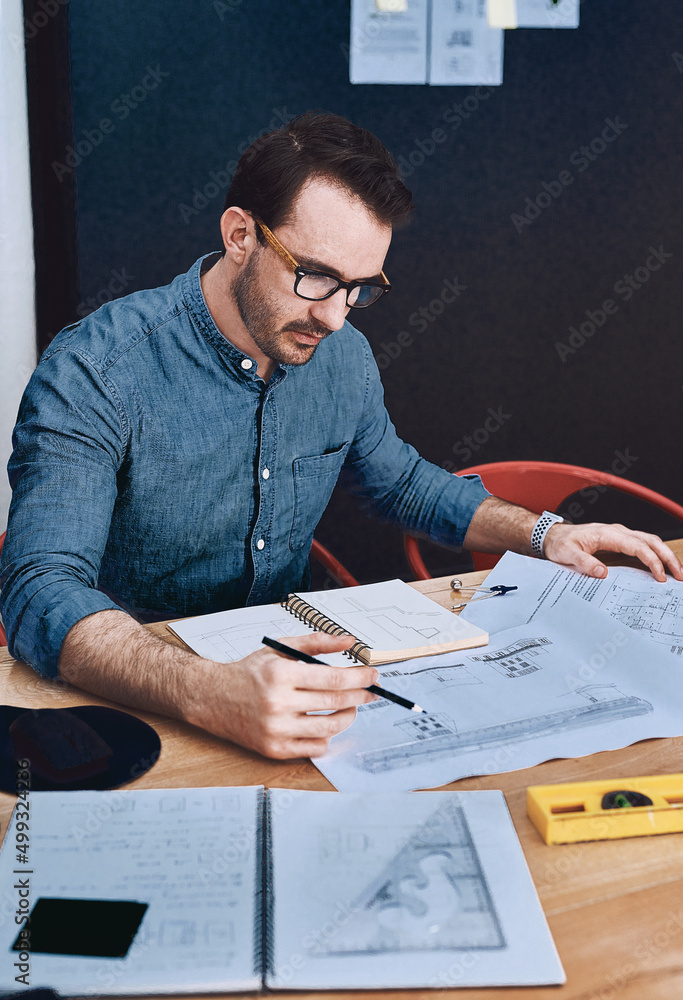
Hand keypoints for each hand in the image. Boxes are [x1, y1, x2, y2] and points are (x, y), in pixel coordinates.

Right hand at [186, 632, 378, 759]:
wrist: (212, 698)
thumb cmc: (249, 672)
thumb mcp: (279, 648)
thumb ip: (316, 643)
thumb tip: (349, 641)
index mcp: (281, 674)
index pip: (333, 679)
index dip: (359, 678)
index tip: (373, 675)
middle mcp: (278, 703)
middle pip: (335, 703)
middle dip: (361, 696)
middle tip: (371, 691)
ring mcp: (276, 729)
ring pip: (329, 728)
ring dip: (348, 717)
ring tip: (351, 707)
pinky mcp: (274, 749)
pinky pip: (314, 748)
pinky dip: (327, 737)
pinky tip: (328, 724)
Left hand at [543, 522, 682, 581]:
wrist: (554, 536)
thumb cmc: (561, 543)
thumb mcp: (568, 554)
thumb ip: (585, 563)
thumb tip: (603, 573)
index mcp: (608, 534)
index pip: (638, 546)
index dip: (652, 560)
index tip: (659, 576)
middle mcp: (618, 532)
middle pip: (651, 541)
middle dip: (668, 557)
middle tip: (680, 575)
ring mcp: (620, 535)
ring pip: (650, 541)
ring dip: (665, 555)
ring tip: (677, 572)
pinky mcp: (620, 541)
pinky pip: (643, 545)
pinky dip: (656, 554)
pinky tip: (661, 566)